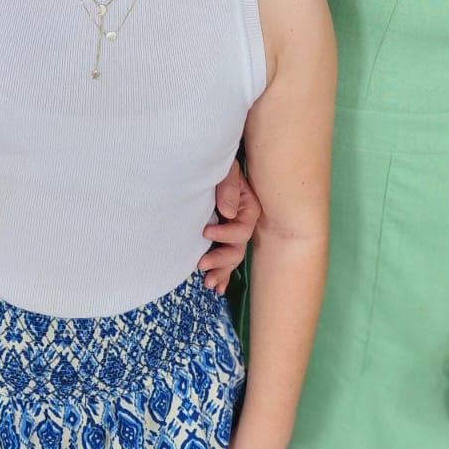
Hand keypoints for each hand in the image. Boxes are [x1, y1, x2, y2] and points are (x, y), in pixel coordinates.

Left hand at [199, 157, 260, 293]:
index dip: (225, 234)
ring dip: (221, 271)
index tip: (205, 232)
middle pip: (238, 248)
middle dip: (221, 259)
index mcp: (248, 207)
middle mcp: (243, 223)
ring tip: (207, 283)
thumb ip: (228, 186)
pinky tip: (217, 287)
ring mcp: (234, 231)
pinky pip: (227, 259)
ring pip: (233, 257)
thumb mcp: (226, 169)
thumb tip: (228, 212)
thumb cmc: (219, 164)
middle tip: (201, 264)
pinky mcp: (224, 236)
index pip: (242, 229)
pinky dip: (223, 274)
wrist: (207, 161)